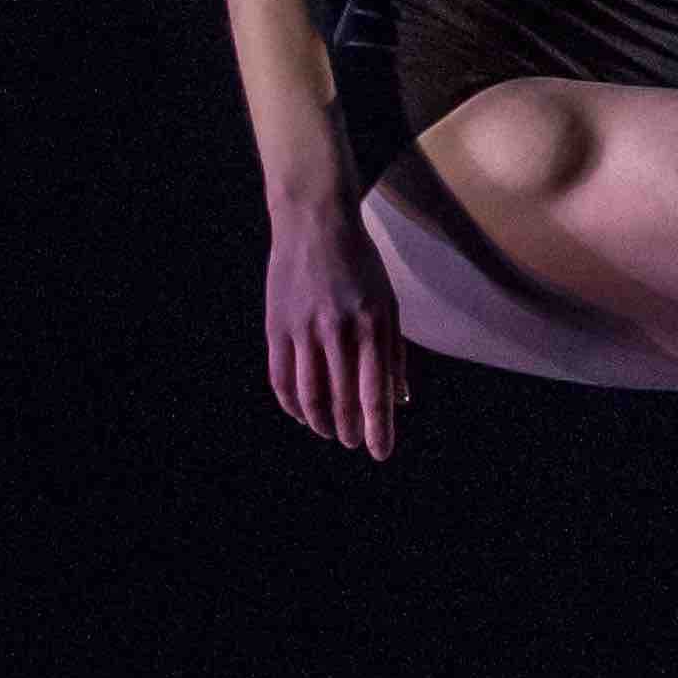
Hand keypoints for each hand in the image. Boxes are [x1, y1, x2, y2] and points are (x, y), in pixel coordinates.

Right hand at [265, 208, 408, 459]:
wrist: (314, 224)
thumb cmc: (360, 266)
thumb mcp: (388, 303)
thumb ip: (393, 352)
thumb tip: (400, 400)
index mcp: (372, 324)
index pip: (375, 389)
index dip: (378, 427)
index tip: (380, 454)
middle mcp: (337, 329)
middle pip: (341, 397)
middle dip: (349, 428)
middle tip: (353, 443)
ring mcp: (303, 328)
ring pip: (309, 393)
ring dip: (320, 421)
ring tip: (330, 433)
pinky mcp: (276, 326)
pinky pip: (281, 377)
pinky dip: (291, 403)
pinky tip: (302, 414)